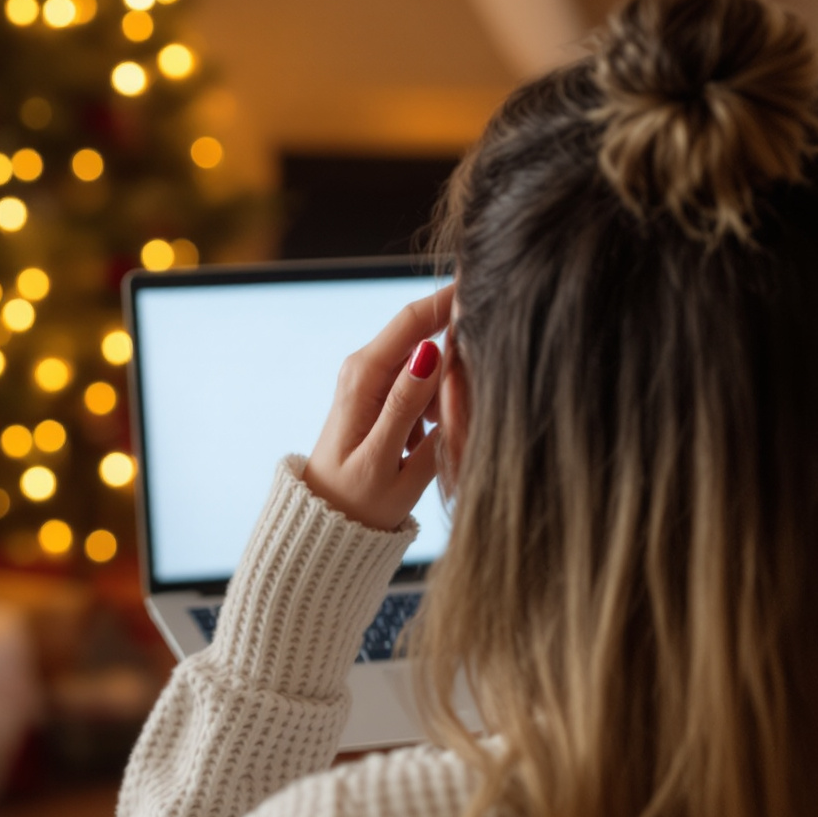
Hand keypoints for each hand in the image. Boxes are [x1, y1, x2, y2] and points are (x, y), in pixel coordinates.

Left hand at [301, 285, 452, 531]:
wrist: (326, 524)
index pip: (414, 319)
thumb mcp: (384, 459)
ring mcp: (373, 381)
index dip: (452, 300)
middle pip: (426, 336)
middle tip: (464, 405)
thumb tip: (429, 352)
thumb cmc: (355, 502)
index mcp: (364, 375)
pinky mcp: (382, 398)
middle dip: (456, 361)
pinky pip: (422, 387)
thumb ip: (407, 405)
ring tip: (435, 439)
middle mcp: (365, 368)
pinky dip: (436, 407)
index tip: (491, 292)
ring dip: (447, 392)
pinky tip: (428, 442)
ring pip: (429, 365)